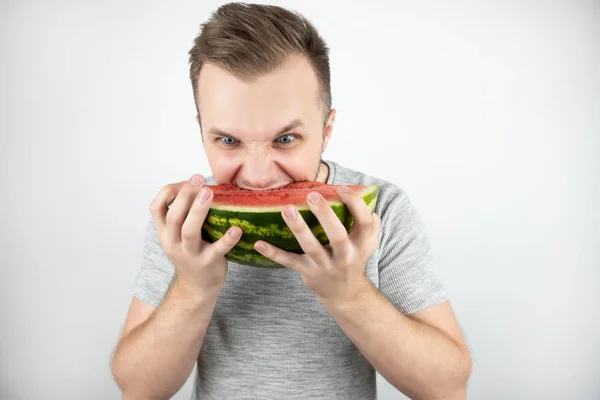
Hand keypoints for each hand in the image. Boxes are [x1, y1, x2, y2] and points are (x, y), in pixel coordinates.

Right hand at [149, 174, 241, 294]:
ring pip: (189, 231)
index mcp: (165, 233)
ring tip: (209, 192)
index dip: (169, 192)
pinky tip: (236, 229)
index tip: (185, 181)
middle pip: (173, 217)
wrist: (197, 286)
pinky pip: (218, 249)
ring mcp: (190, 254)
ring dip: (198, 210)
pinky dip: (227, 239)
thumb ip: (184, 212)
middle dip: (184, 195)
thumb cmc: (192, 252)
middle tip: (198, 178)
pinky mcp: (208, 262)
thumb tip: (198, 183)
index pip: (156, 208)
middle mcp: (174, 243)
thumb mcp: (179, 234)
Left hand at [254, 185, 380, 304]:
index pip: (364, 222)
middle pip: (337, 235)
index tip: (342, 188)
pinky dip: (273, 253)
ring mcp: (325, 265)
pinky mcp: (308, 272)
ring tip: (287, 210)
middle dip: (325, 214)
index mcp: (361, 244)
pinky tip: (259, 243)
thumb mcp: (367, 243)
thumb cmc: (353, 259)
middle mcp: (345, 256)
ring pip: (311, 246)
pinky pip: (289, 261)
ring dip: (298, 228)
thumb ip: (369, 221)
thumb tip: (364, 192)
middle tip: (312, 195)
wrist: (345, 294)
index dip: (355, 204)